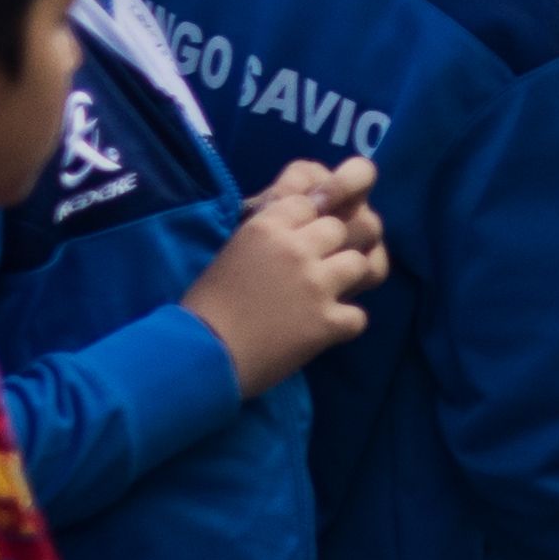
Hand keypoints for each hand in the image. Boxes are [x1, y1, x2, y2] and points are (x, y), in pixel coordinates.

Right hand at [183, 158, 388, 396]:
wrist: (199, 356)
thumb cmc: (205, 307)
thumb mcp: (233, 253)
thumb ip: (270, 236)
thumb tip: (303, 229)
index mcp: (266, 226)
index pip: (310, 203)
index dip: (308, 223)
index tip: (299, 241)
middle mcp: (296, 249)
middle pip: (340, 229)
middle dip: (332, 247)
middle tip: (316, 271)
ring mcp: (316, 284)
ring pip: (359, 264)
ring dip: (346, 281)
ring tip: (324, 298)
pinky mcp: (328, 321)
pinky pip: (359, 314)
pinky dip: (344, 325)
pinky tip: (323, 330)